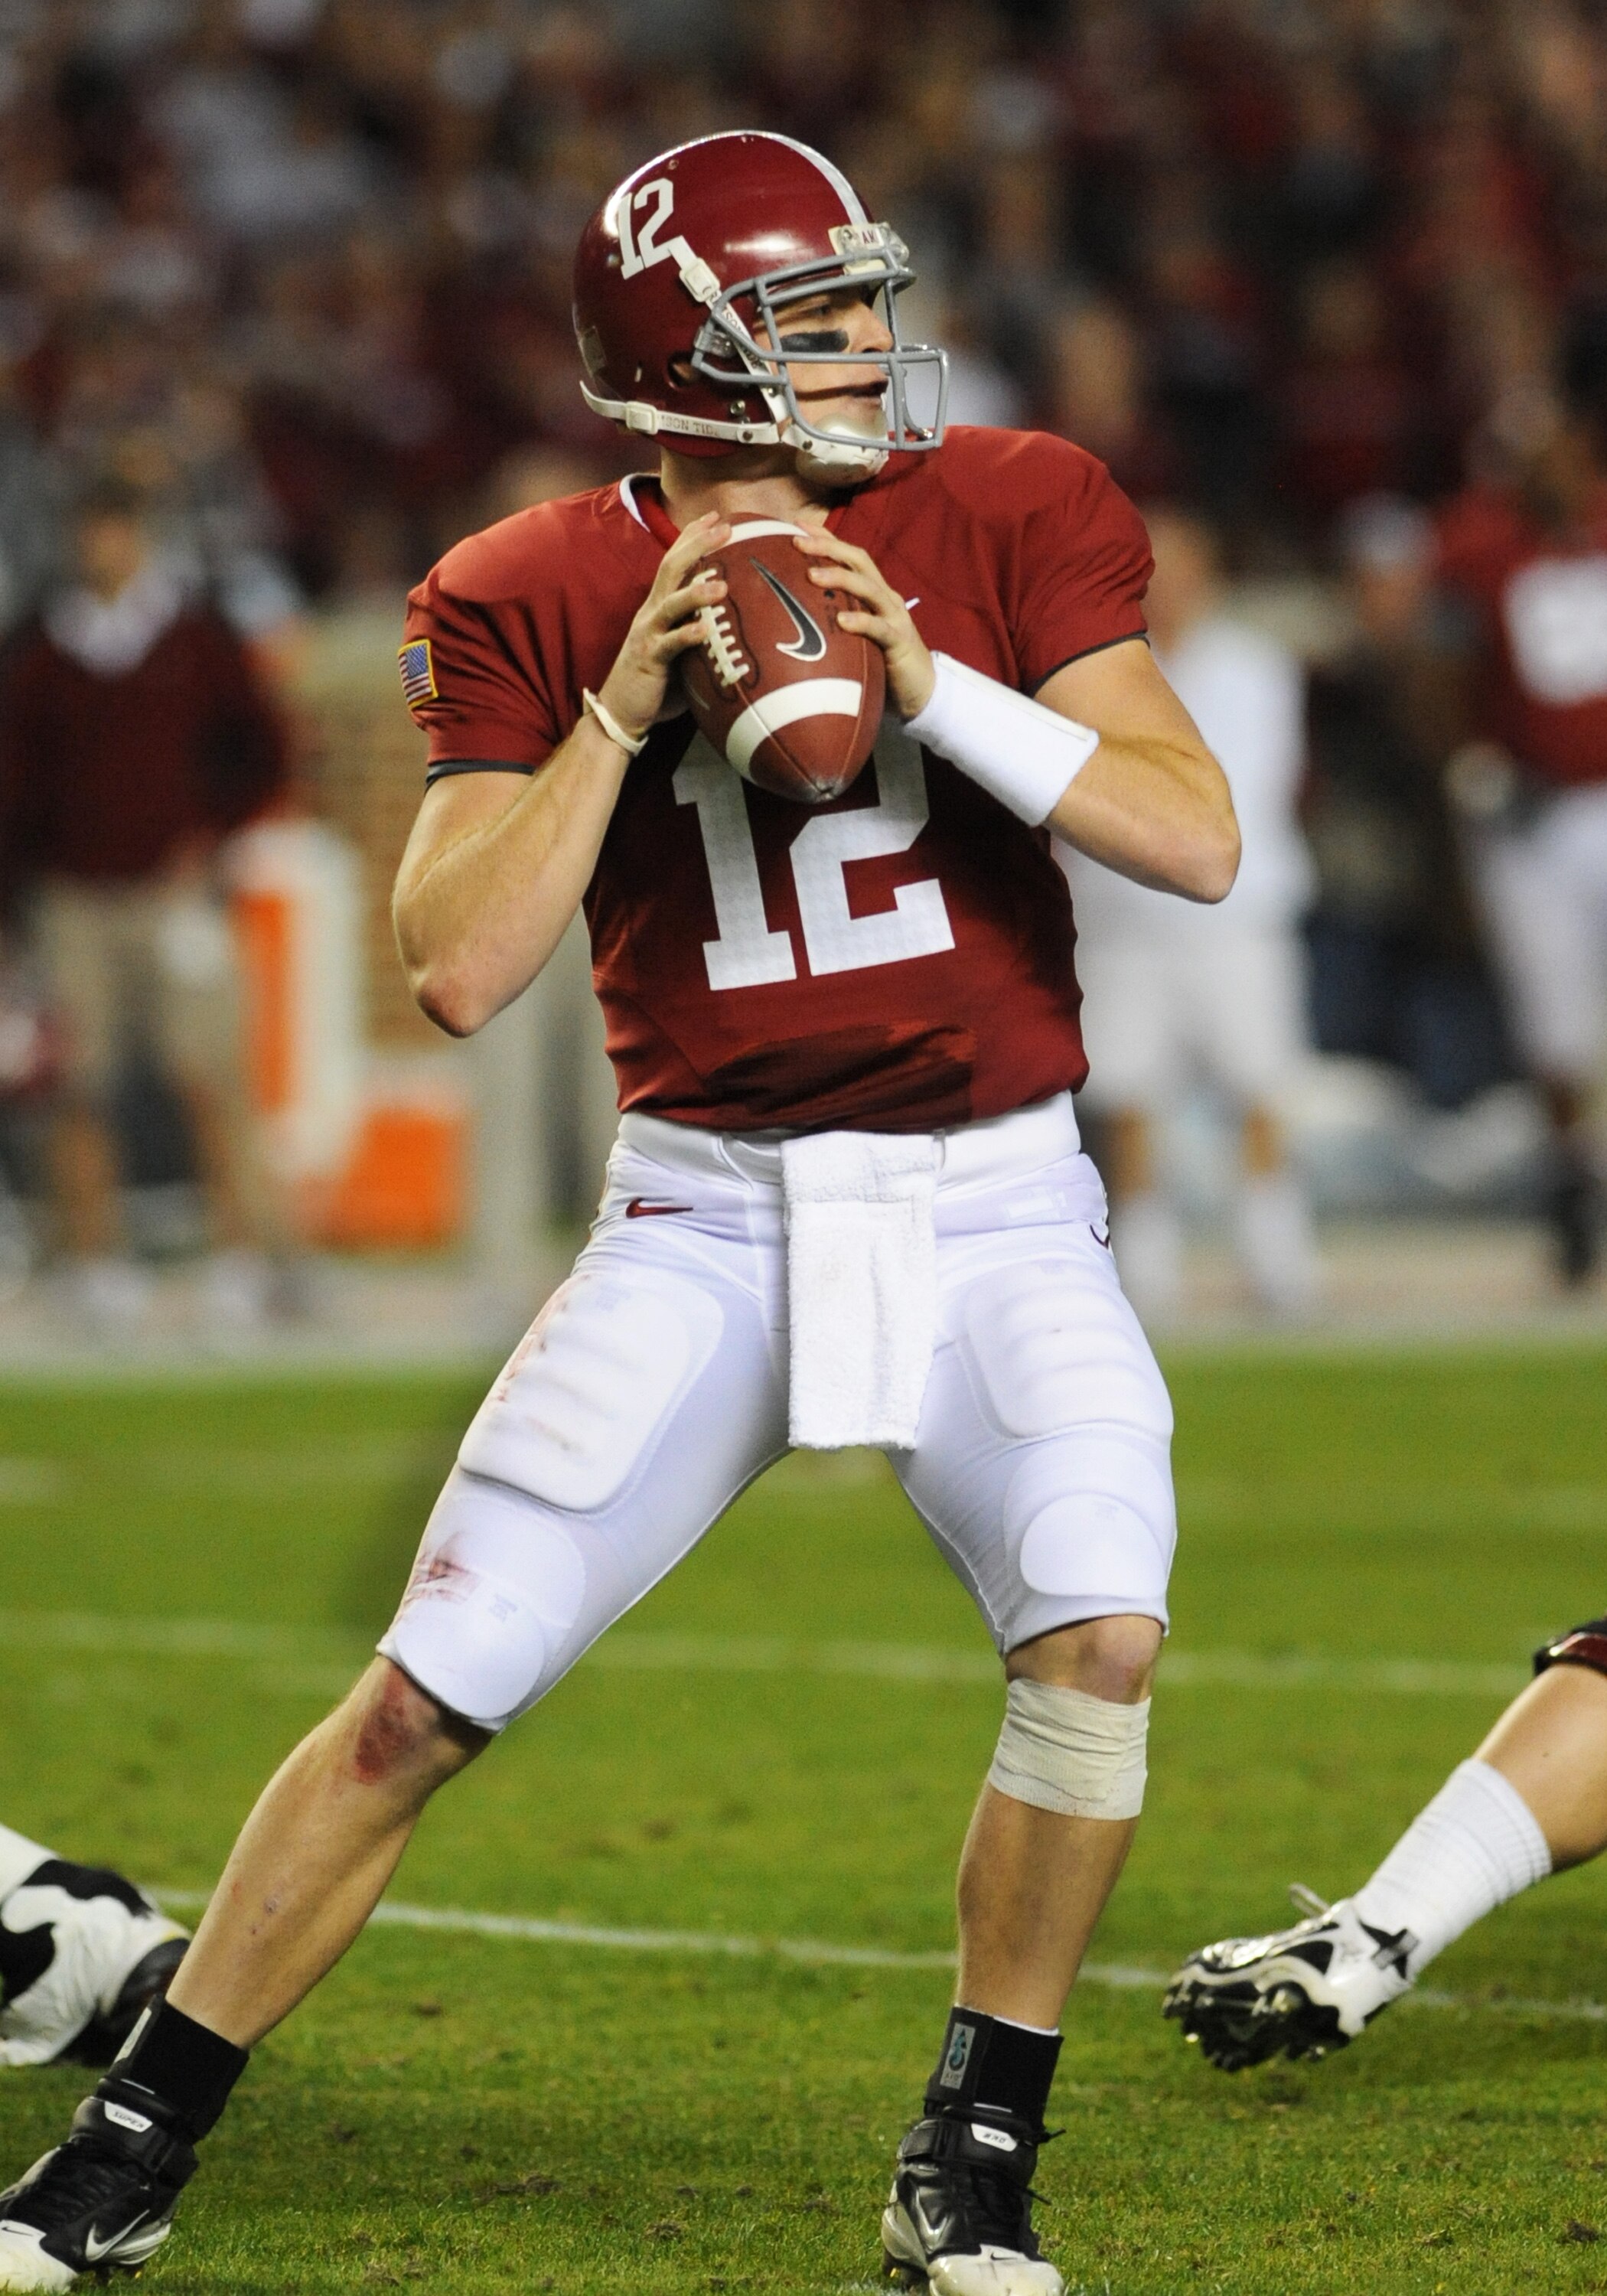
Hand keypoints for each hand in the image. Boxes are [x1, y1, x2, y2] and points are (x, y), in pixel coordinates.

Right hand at [597, 512, 730, 743]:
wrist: (620, 713)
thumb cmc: (657, 682)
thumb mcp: (682, 650)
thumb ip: (701, 631)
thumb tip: (738, 623)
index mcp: (659, 607)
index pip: (675, 562)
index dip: (692, 537)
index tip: (716, 517)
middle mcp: (651, 613)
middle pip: (672, 568)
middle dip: (697, 545)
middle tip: (725, 527)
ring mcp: (648, 634)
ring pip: (671, 603)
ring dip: (697, 591)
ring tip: (723, 583)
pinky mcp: (649, 660)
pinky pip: (670, 644)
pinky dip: (689, 635)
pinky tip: (706, 630)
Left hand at [792, 530, 934, 717]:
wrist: (920, 690)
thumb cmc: (881, 660)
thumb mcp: (856, 633)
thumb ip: (835, 618)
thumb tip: (794, 612)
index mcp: (874, 591)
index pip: (850, 556)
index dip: (826, 538)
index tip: (795, 525)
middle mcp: (885, 597)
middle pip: (858, 561)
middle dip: (828, 548)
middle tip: (797, 542)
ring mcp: (894, 617)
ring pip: (868, 588)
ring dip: (840, 578)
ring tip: (812, 576)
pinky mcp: (899, 643)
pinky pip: (879, 629)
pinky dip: (861, 622)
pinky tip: (842, 621)